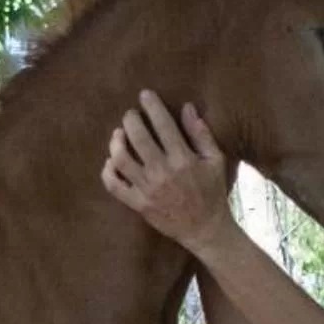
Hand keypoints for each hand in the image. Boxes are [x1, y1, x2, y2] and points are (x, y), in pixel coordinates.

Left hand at [102, 90, 233, 251]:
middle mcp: (162, 172)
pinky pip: (114, 185)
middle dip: (131, 119)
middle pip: (138, 138)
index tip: (145, 95)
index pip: (164, 125)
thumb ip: (201, 133)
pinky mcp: (137, 204)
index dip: (152, 106)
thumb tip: (187, 107)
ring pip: (121, 159)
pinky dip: (107, 170)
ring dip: (116, 141)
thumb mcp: (215, 160)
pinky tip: (111, 160)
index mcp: (183, 159)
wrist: (204, 229)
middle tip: (130, 114)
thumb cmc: (212, 192)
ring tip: (119, 134)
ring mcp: (147, 189)